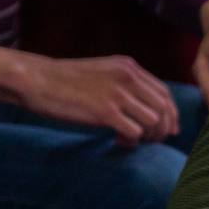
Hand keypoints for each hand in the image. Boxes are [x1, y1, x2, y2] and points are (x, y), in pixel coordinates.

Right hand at [0, 44, 179, 146]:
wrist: (37, 80)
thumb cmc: (66, 80)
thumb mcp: (103, 71)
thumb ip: (124, 82)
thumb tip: (142, 104)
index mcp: (129, 67)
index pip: (164, 92)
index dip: (171, 113)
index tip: (169, 129)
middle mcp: (129, 78)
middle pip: (164, 108)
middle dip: (163, 129)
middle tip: (153, 141)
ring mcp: (118, 94)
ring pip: (153, 121)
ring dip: (148, 136)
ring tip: (132, 140)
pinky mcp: (105, 112)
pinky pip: (134, 132)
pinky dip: (132, 141)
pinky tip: (119, 141)